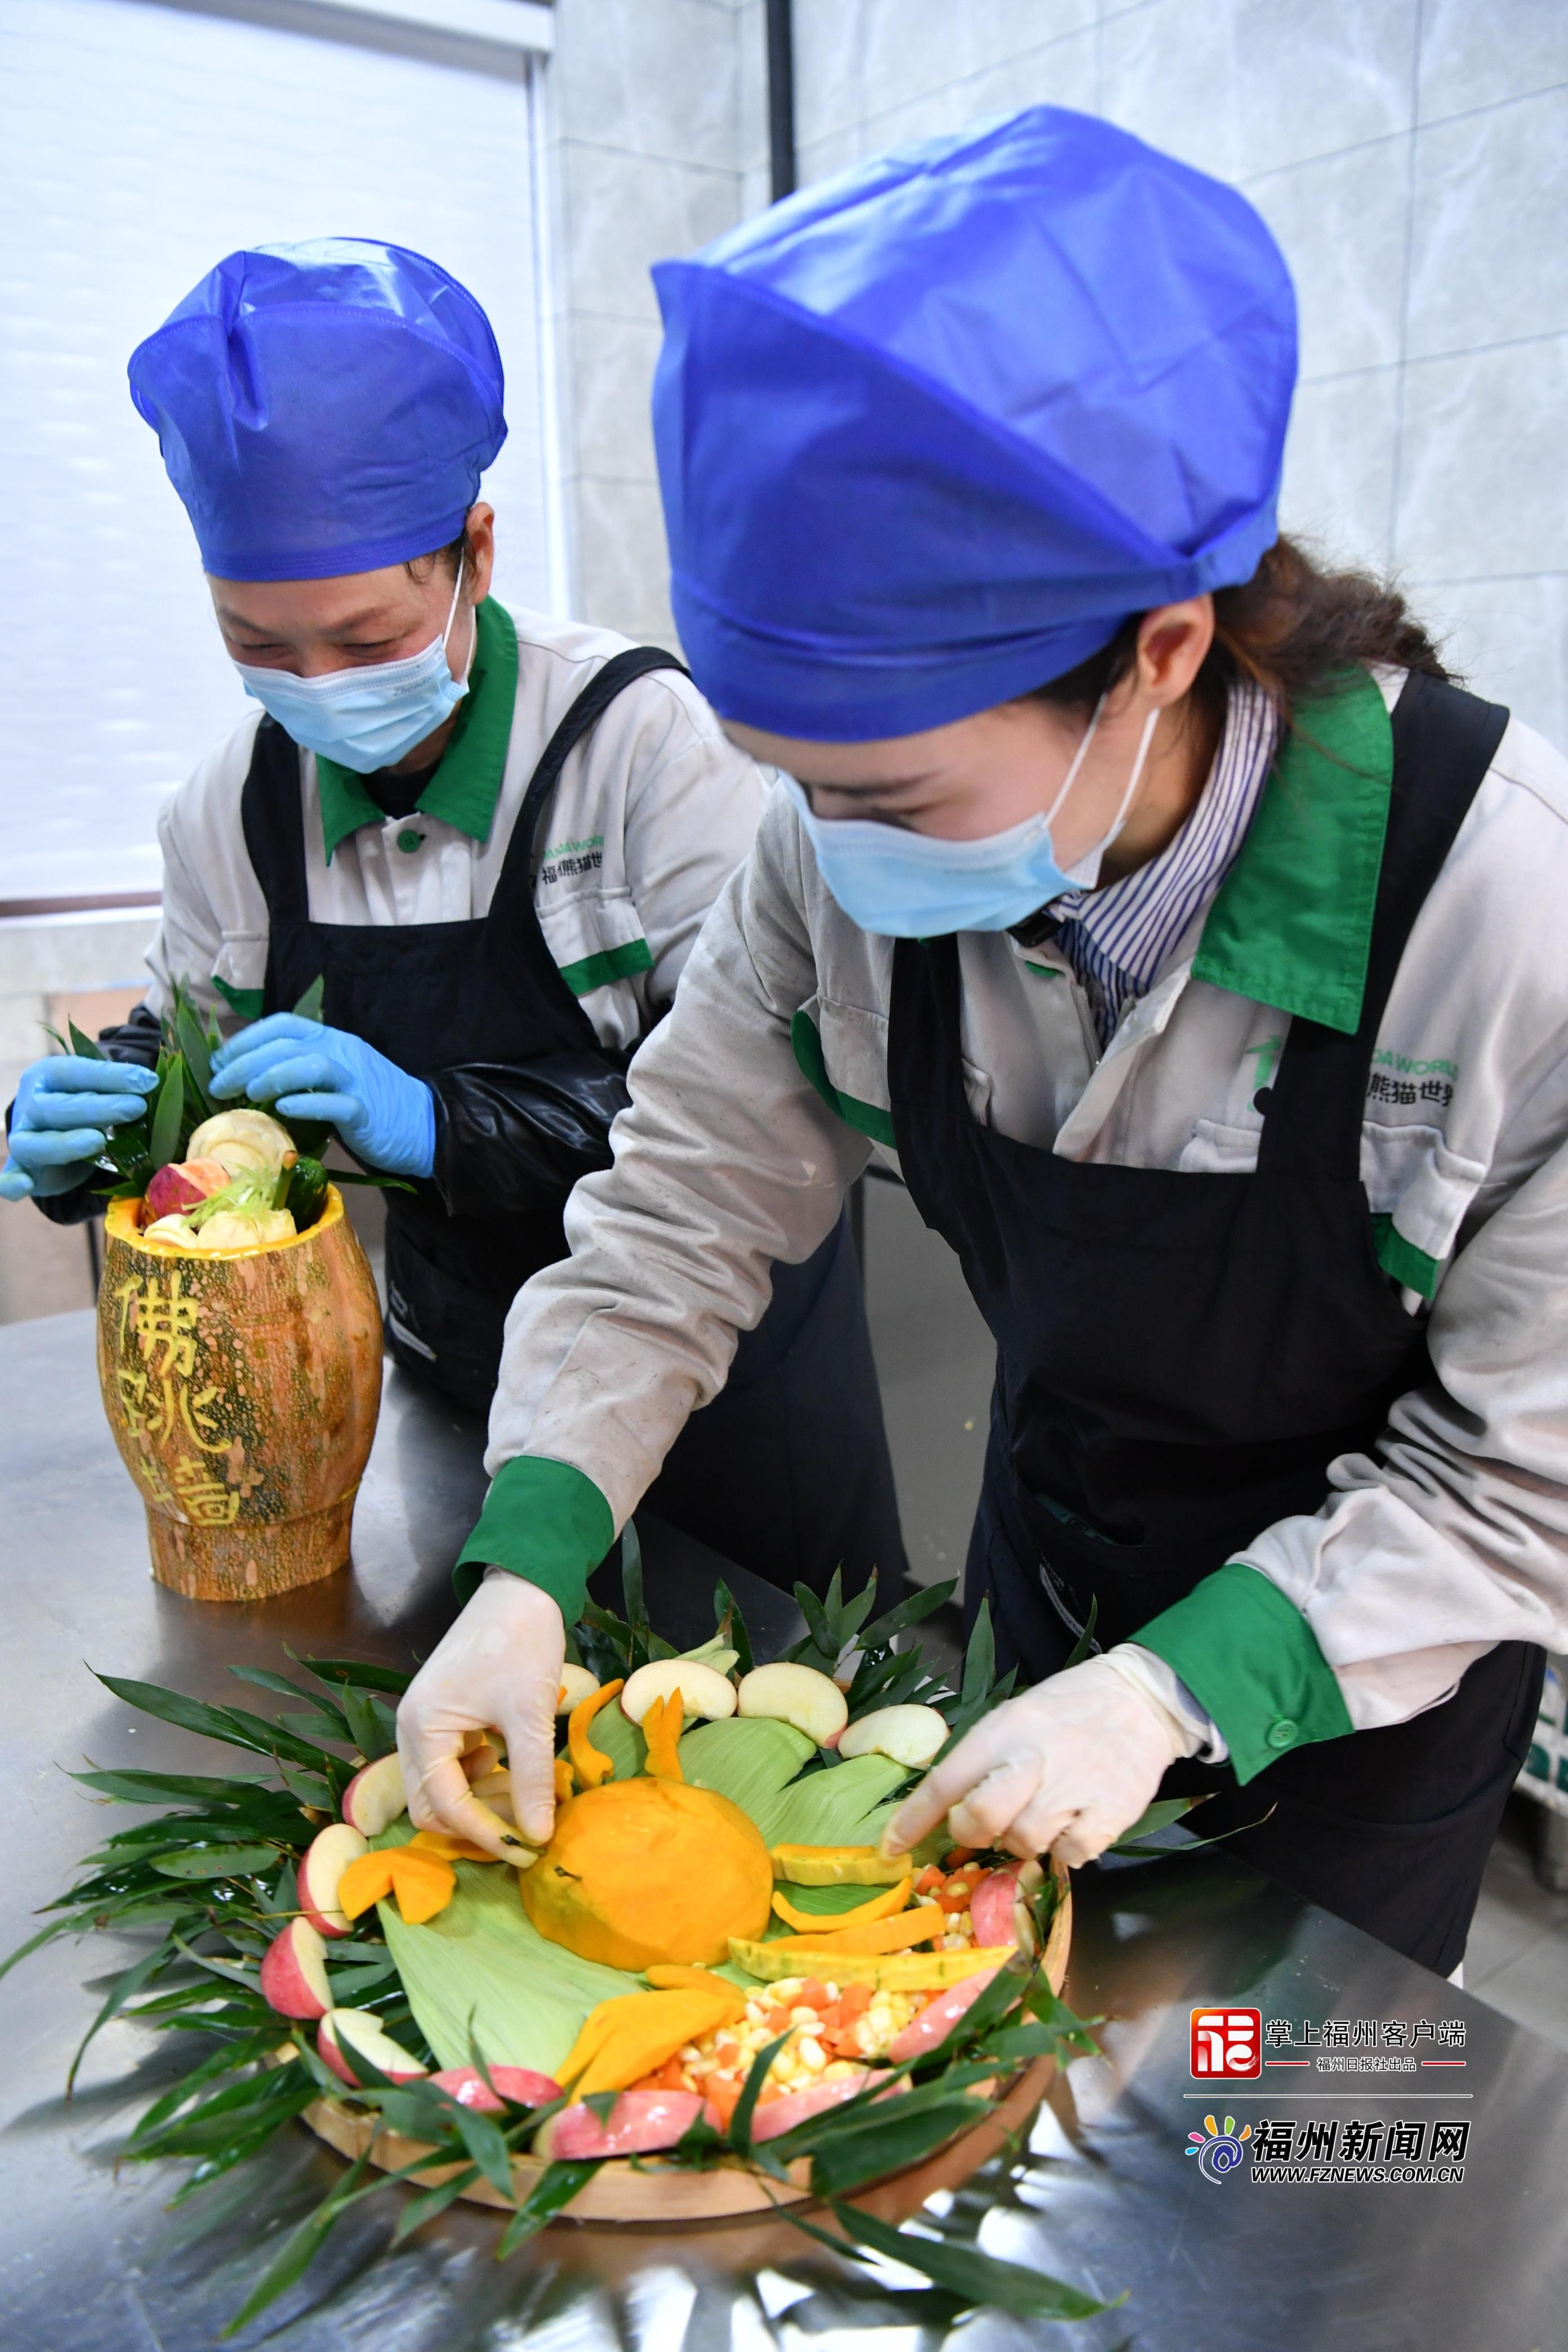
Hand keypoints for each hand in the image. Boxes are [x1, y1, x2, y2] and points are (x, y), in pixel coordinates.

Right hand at [1, 1055, 160, 1200]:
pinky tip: (23, 1185)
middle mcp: (30, 1105)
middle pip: (56, 1107)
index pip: (76, 1072)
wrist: (57, 1131)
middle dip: (97, 1108)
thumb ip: (119, 1089)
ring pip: (35, 1143)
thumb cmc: (86, 1105)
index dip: (111, 1076)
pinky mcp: (22, 1169)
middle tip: (135, 1108)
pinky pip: (8, 1178)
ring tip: (97, 1141)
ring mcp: (23, 1138)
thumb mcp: (100, 1091)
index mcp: (48, 1076)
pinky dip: (11, 1183)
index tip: (148, 1081)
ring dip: (65, 1143)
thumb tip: (152, 1084)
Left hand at [210, 1013, 434, 1176]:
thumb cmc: (370, 1103)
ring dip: (274, 1075)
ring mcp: (356, 1080)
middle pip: (289, 1044)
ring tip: (249, 1092)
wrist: (423, 1124)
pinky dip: (307, 1104)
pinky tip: (284, 1110)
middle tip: (218, 1084)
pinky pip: (336, 1103)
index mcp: (332, 1039)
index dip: (246, 1038)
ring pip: (313, 1064)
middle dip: (246, 1061)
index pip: (283, 1025)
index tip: (218, 1060)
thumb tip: (247, 1076)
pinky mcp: (367, 1111)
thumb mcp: (334, 1076)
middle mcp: (343, 1052)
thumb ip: (301, 1070)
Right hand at [396, 1573, 564, 1861]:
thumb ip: (530, 1777)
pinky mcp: (441, 1717)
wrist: (521, 1588)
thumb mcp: (530, 1713)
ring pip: (439, 1789)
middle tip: (522, 1825)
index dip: (485, 1833)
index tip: (526, 1849)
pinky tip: (507, 1760)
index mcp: (422, 1728)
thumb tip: (537, 1836)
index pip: (444, 1806)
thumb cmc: (522, 1642)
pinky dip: (477, 1778)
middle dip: (474, 1824)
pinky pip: (449, 1766)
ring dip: (476, 1802)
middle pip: (429, 1806)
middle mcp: (411, 1730)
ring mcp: (423, 1723)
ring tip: (519, 1789)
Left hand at [881, 1651, 1192, 1869]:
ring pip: (1024, 1842)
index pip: (944, 1781)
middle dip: (973, 1832)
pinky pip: (1071, 1855)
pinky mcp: (1111, 1811)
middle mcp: (1034, 1758)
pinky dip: (1066, 1849)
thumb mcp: (1015, 1717)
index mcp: (1003, 1729)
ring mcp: (1074, 1787)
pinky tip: (1073, 1823)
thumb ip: (984, 1761)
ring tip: (1040, 1815)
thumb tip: (949, 1813)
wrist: (1139, 1699)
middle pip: (979, 1818)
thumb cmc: (1067, 1710)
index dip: (911, 1821)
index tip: (891, 1847)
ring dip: (1024, 1840)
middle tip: (987, 1826)